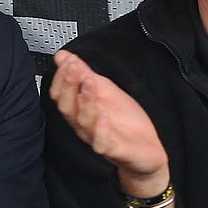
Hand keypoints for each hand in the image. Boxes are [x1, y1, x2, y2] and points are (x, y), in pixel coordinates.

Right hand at [50, 50, 168, 197]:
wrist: (147, 150)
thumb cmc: (124, 122)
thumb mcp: (105, 90)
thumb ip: (84, 74)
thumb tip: (63, 56)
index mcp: (80, 111)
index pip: (61, 94)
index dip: (62, 77)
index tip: (68, 61)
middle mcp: (84, 125)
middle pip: (67, 107)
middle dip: (69, 86)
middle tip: (74, 68)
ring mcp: (97, 138)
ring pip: (83, 122)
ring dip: (85, 101)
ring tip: (89, 83)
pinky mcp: (113, 150)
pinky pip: (102, 143)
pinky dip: (101, 129)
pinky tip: (104, 115)